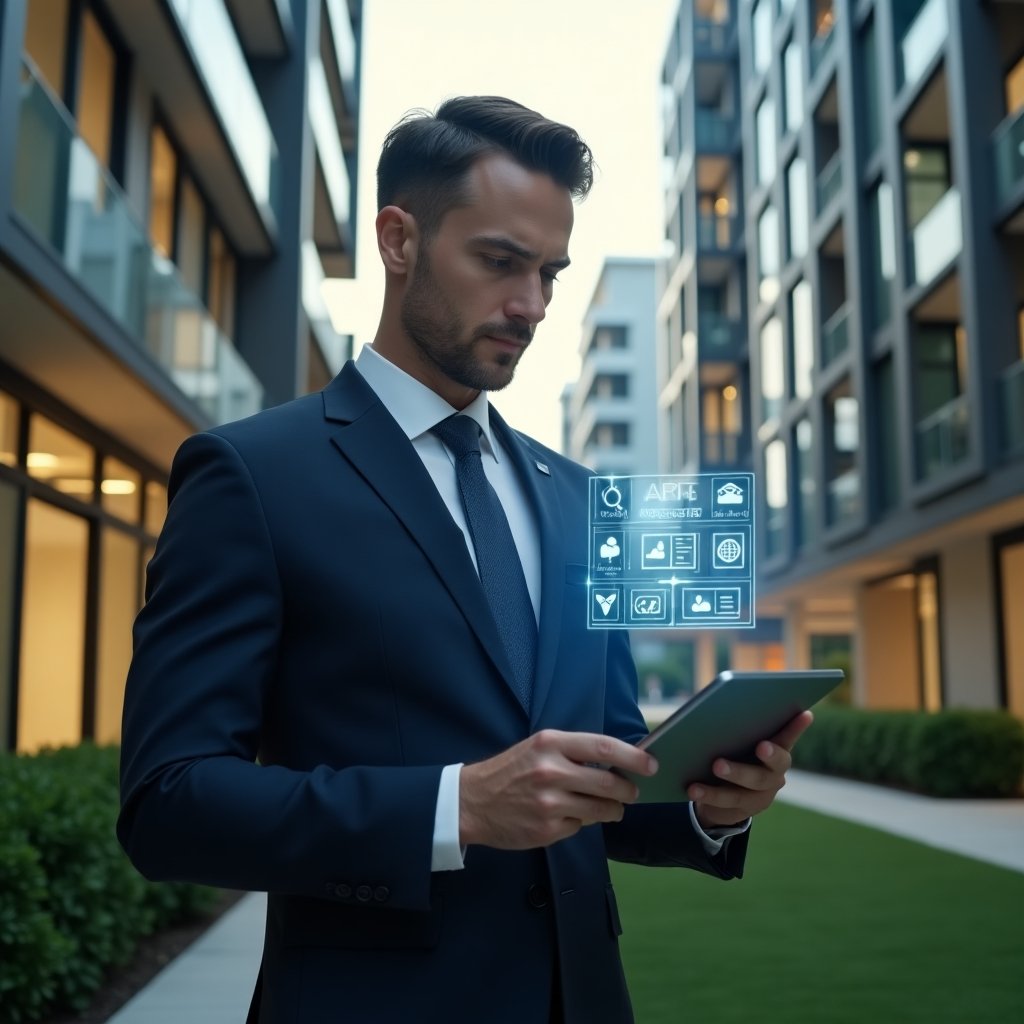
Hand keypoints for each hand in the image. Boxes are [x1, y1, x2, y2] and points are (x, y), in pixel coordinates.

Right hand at [459, 730, 657, 849]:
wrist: (472, 801)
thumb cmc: (510, 771)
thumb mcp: (538, 747)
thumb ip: (573, 752)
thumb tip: (616, 762)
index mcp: (551, 744)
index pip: (604, 747)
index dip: (633, 757)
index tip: (651, 764)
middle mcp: (552, 772)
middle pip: (609, 783)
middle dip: (628, 790)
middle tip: (632, 792)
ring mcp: (550, 803)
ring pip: (601, 809)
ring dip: (613, 810)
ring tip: (610, 807)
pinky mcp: (547, 829)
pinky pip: (580, 826)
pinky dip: (582, 822)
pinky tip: (569, 815)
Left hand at [690, 711, 813, 829]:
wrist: (724, 796)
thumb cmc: (734, 754)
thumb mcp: (738, 740)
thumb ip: (738, 728)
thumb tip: (724, 703)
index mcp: (775, 751)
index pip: (788, 737)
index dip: (797, 727)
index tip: (804, 713)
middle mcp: (774, 775)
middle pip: (772, 767)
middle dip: (768, 756)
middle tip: (761, 746)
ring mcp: (760, 795)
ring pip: (746, 788)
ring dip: (733, 775)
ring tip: (716, 766)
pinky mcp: (743, 810)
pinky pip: (725, 803)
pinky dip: (708, 794)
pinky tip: (693, 788)